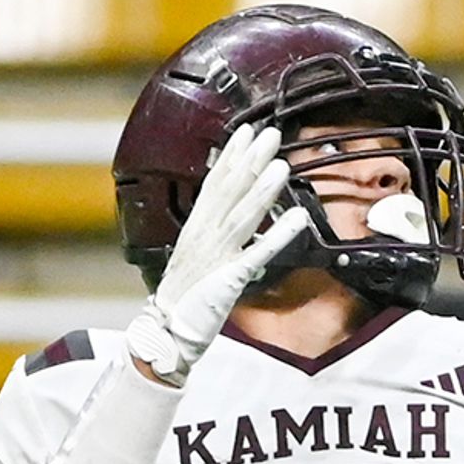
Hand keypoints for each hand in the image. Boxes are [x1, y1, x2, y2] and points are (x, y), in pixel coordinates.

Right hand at [129, 121, 307, 383]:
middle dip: (249, 160)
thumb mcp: (199, 256)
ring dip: (263, 189)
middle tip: (270, 132)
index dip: (231, 156)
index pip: (215, 183)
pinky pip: (258, 253)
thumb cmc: (185, 296)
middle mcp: (204, 235)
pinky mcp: (229, 277)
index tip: (246, 131)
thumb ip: (217, 234)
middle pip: (229, 190)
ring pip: (242, 215)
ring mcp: (216, 255)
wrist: (164, 332)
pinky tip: (299, 218)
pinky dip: (278, 235)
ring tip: (281, 163)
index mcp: (197, 228)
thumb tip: (235, 214)